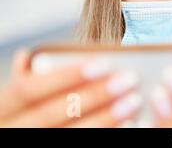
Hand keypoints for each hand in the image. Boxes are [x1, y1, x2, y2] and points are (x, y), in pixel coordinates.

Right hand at [0, 49, 141, 126]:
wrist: (29, 134)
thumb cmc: (28, 113)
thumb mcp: (19, 98)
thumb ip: (29, 79)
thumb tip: (28, 56)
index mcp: (2, 109)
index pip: (29, 89)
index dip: (66, 76)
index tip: (105, 62)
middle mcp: (12, 131)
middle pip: (53, 113)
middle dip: (94, 95)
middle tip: (129, 79)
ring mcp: (31, 145)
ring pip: (71, 135)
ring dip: (106, 118)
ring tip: (134, 100)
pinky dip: (107, 133)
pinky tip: (129, 123)